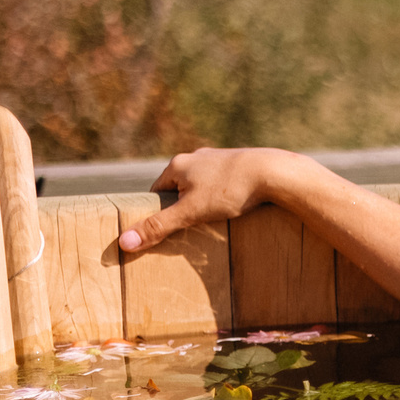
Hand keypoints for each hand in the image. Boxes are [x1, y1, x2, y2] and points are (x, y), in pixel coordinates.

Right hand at [118, 148, 300, 252]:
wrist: (275, 172)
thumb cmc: (231, 190)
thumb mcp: (190, 212)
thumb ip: (158, 227)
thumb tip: (124, 242)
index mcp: (177, 165)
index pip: (156, 192)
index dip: (158, 212)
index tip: (164, 230)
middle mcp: (196, 157)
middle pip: (178, 188)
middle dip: (181, 207)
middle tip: (188, 229)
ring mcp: (219, 159)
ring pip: (201, 185)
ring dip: (203, 201)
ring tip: (211, 220)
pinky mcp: (239, 164)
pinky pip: (222, 183)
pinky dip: (222, 196)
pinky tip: (231, 207)